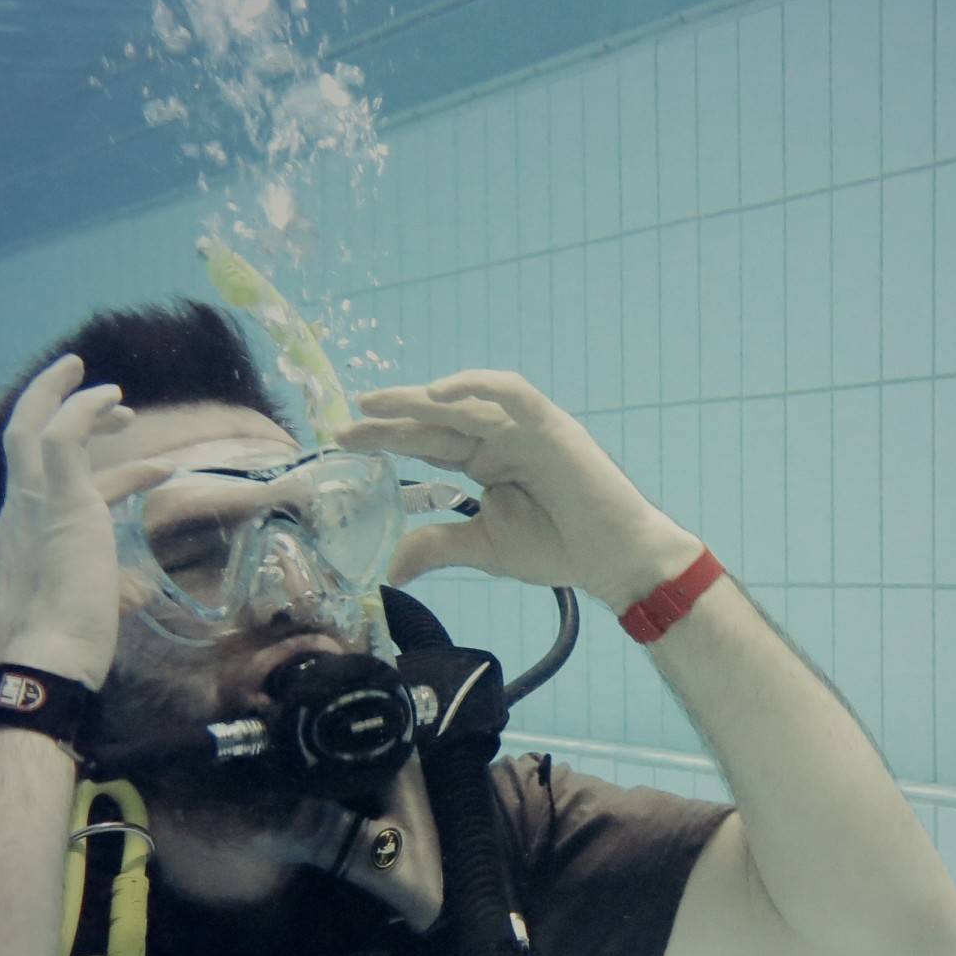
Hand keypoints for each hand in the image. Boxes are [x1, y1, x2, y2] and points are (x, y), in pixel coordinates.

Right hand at [0, 355, 172, 688]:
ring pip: (37, 429)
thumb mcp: (91, 609)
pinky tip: (113, 400)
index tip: (123, 470)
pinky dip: (84, 410)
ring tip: (113, 392)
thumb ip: (112, 592)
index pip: (43, 490)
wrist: (46, 661)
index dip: (84, 473)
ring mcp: (32, 506)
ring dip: (72, 401)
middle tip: (105, 402)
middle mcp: (15, 516)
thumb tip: (142, 593)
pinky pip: (64, 436)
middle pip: (20, 444)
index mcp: (16, 542)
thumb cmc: (68, 650)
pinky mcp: (59, 502)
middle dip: (51, 411)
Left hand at [334, 371, 700, 607]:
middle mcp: (498, 437)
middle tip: (345, 422)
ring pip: (464, 403)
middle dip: (390, 419)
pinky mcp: (549, 424)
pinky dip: (476, 387)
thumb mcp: (484, 546)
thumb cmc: (557, 549)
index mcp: (484, 461)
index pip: (426, 444)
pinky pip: (510, 392)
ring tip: (376, 402)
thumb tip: (390, 569)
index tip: (343, 442)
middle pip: (435, 421)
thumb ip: (438, 545)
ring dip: (419, 399)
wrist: (613, 560)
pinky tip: (438, 395)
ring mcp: (523, 427)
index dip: (386, 440)